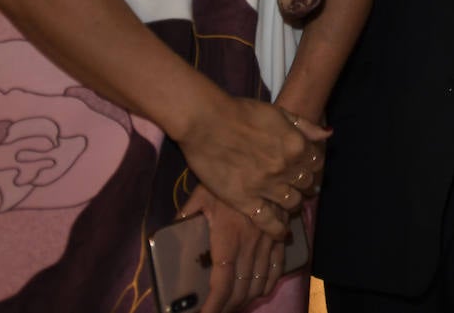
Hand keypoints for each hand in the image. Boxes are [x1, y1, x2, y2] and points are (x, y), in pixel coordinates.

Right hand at [177, 96, 328, 239]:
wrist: (206, 122)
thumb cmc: (241, 112)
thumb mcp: (278, 112)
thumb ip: (304, 126)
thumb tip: (327, 135)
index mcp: (296, 145)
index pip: (316, 162)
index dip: (311, 165)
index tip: (305, 167)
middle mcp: (285, 168)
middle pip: (305, 183)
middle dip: (304, 183)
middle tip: (296, 184)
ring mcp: (266, 186)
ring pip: (292, 202)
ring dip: (293, 202)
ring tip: (288, 202)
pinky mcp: (245, 201)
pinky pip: (269, 221)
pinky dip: (278, 229)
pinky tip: (282, 233)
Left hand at [181, 186, 286, 312]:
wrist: (262, 156)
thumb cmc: (226, 174)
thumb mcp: (201, 195)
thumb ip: (186, 217)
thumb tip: (171, 232)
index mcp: (228, 238)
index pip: (222, 283)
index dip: (214, 306)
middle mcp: (251, 244)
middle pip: (241, 288)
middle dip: (227, 306)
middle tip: (215, 310)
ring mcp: (269, 240)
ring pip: (259, 282)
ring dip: (246, 299)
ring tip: (232, 304)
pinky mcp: (281, 233)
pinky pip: (277, 266)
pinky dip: (268, 283)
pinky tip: (259, 290)